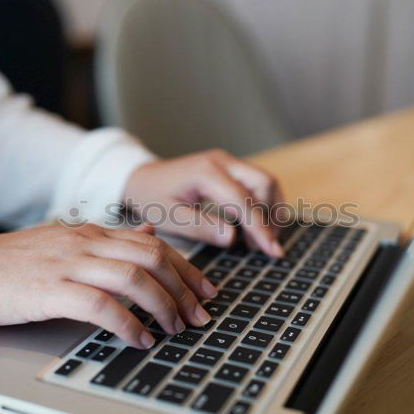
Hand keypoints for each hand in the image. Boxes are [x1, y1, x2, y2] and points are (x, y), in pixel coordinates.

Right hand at [0, 223, 215, 348]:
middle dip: (184, 288)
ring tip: (175, 329)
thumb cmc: (18, 262)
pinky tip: (139, 338)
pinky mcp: (50, 289)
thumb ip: (111, 239)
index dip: (187, 268)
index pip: (154, 244)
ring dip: (162, 306)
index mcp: (93, 232)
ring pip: (133, 278)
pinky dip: (127, 323)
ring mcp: (69, 264)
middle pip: (152, 257)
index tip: (206, 291)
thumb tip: (150, 234)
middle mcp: (86, 243)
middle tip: (199, 314)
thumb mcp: (68, 240)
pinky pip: (100, 305)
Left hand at [124, 149, 284, 256]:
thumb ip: (200, 227)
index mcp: (206, 172)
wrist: (141, 177)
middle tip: (266, 247)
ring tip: (261, 240)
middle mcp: (222, 161)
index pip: (244, 201)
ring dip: (271, 210)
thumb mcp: (169, 217)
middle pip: (264, 183)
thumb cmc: (152, 198)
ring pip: (265, 181)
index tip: (272, 251)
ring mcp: (228, 162)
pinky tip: (254, 226)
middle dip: (271, 216)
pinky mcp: (230, 168)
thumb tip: (233, 238)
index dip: (261, 228)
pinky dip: (263, 204)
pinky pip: (256, 182)